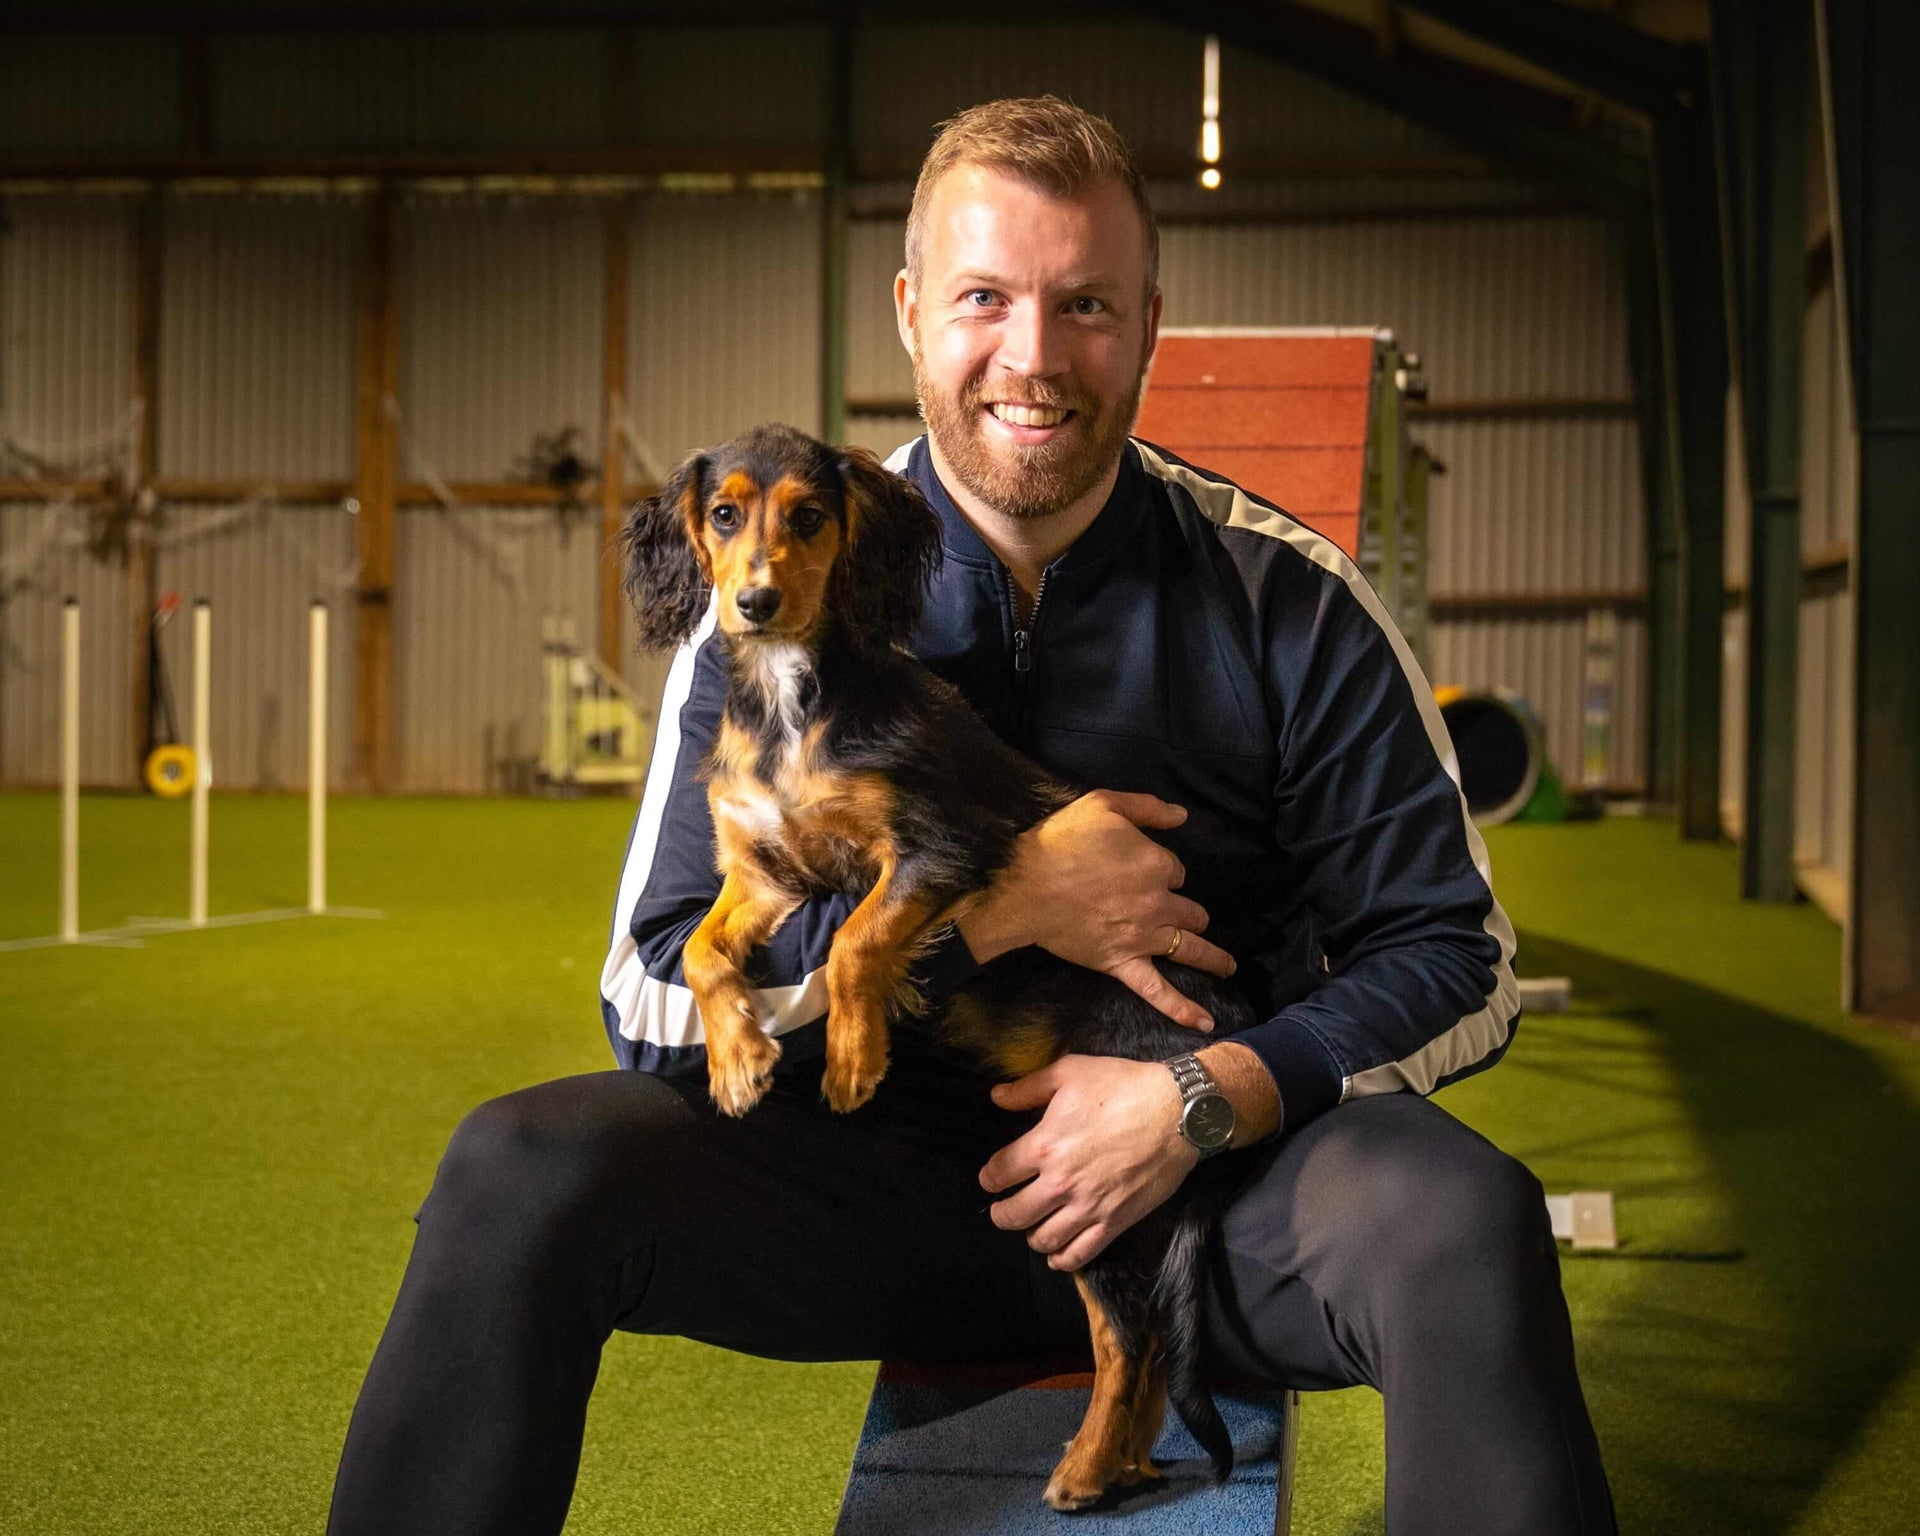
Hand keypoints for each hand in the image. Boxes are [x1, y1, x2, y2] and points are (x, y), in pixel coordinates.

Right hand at [958, 790, 1234, 1030]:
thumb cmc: (1060, 841)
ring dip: (1212, 956)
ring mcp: (1143, 937)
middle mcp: (1158, 903)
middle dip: (1186, 909)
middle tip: (1180, 912)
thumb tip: (1182, 815)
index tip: (1145, 869)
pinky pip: (1158, 991)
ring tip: (1227, 965)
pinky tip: (1205, 1023)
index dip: (1163, 869)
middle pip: (1188, 908)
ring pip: (1188, 947)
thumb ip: (1147, 807)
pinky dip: (1182, 1008)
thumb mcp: (1103, 804)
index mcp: (1156, 864)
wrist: (1025, 887)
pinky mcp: (1123, 964)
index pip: (1176, 870)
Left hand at [979, 1055, 1197, 1271]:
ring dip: (1030, 1236)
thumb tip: (997, 1097)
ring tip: (1030, 1227)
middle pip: (1014, 1214)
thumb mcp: (1069, 1072)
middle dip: (1001, 1213)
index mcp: (1044, 1145)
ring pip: (1044, 1239)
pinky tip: (1056, 1255)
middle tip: (1001, 1209)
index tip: (991, 1177)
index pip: (999, 1173)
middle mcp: (1061, 1183)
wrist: (1177, 1113)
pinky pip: (1080, 1253)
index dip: (989, 1177)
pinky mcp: (1115, 1221)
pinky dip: (1062, 1260)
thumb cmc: (1122, 1087)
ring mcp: (1088, 1206)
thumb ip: (1028, 1088)